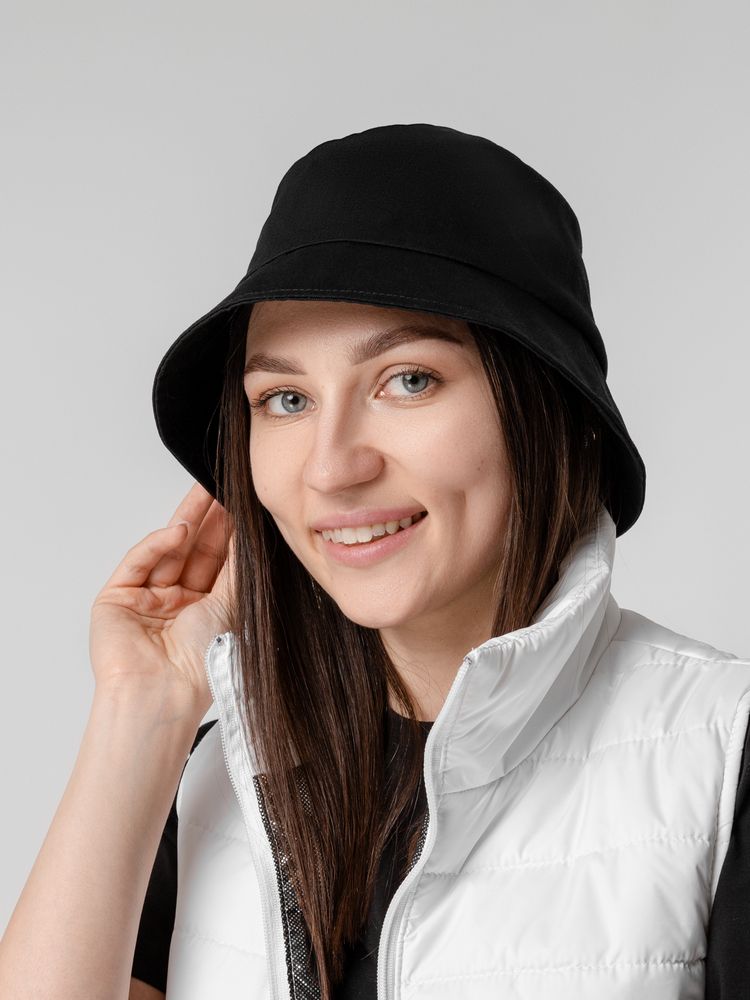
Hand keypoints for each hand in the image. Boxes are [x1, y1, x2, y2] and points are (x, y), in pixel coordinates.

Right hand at [89, 481, 234, 714]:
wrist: (163, 693)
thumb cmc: (201, 663)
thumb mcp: (232, 604)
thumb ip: (237, 566)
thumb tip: (251, 532)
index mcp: (206, 611)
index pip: (219, 561)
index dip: (230, 532)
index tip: (243, 504)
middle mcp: (177, 604)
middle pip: (194, 551)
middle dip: (210, 519)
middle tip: (223, 486)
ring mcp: (147, 601)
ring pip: (168, 550)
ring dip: (187, 521)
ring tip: (207, 492)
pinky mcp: (118, 599)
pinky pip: (140, 562)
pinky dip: (158, 544)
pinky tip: (179, 529)